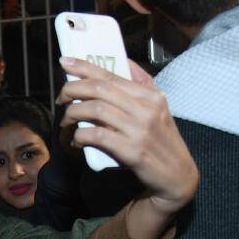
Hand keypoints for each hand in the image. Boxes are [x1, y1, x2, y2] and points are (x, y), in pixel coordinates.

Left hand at [57, 57, 198, 215]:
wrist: (176, 176)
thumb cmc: (161, 141)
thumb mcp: (159, 109)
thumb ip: (143, 85)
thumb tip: (125, 62)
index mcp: (150, 96)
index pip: (112, 75)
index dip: (84, 67)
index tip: (65, 62)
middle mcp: (146, 109)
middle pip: (99, 90)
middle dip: (72, 90)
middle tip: (61, 99)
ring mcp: (140, 130)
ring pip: (95, 110)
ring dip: (72, 114)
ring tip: (66, 121)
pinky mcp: (133, 151)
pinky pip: (96, 136)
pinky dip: (80, 137)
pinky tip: (76, 142)